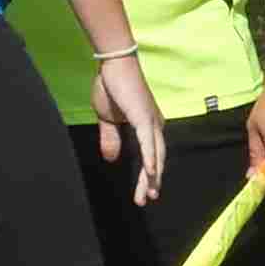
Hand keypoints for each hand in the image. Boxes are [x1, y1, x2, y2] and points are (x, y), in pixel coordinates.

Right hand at [92, 54, 167, 209]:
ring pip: (155, 155)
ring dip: (152, 175)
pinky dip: (151, 158)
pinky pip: (148, 142)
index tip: (144, 192)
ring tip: (148, 194)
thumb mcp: (107, 119)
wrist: (114, 65)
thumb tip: (112, 159)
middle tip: (146, 199)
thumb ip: (110, 139)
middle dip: (151, 181)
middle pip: (157, 159)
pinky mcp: (144, 117)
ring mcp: (151, 122)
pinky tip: (151, 172)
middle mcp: (155, 125)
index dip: (148, 174)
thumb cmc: (111, 87)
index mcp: (148, 125)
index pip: (150, 155)